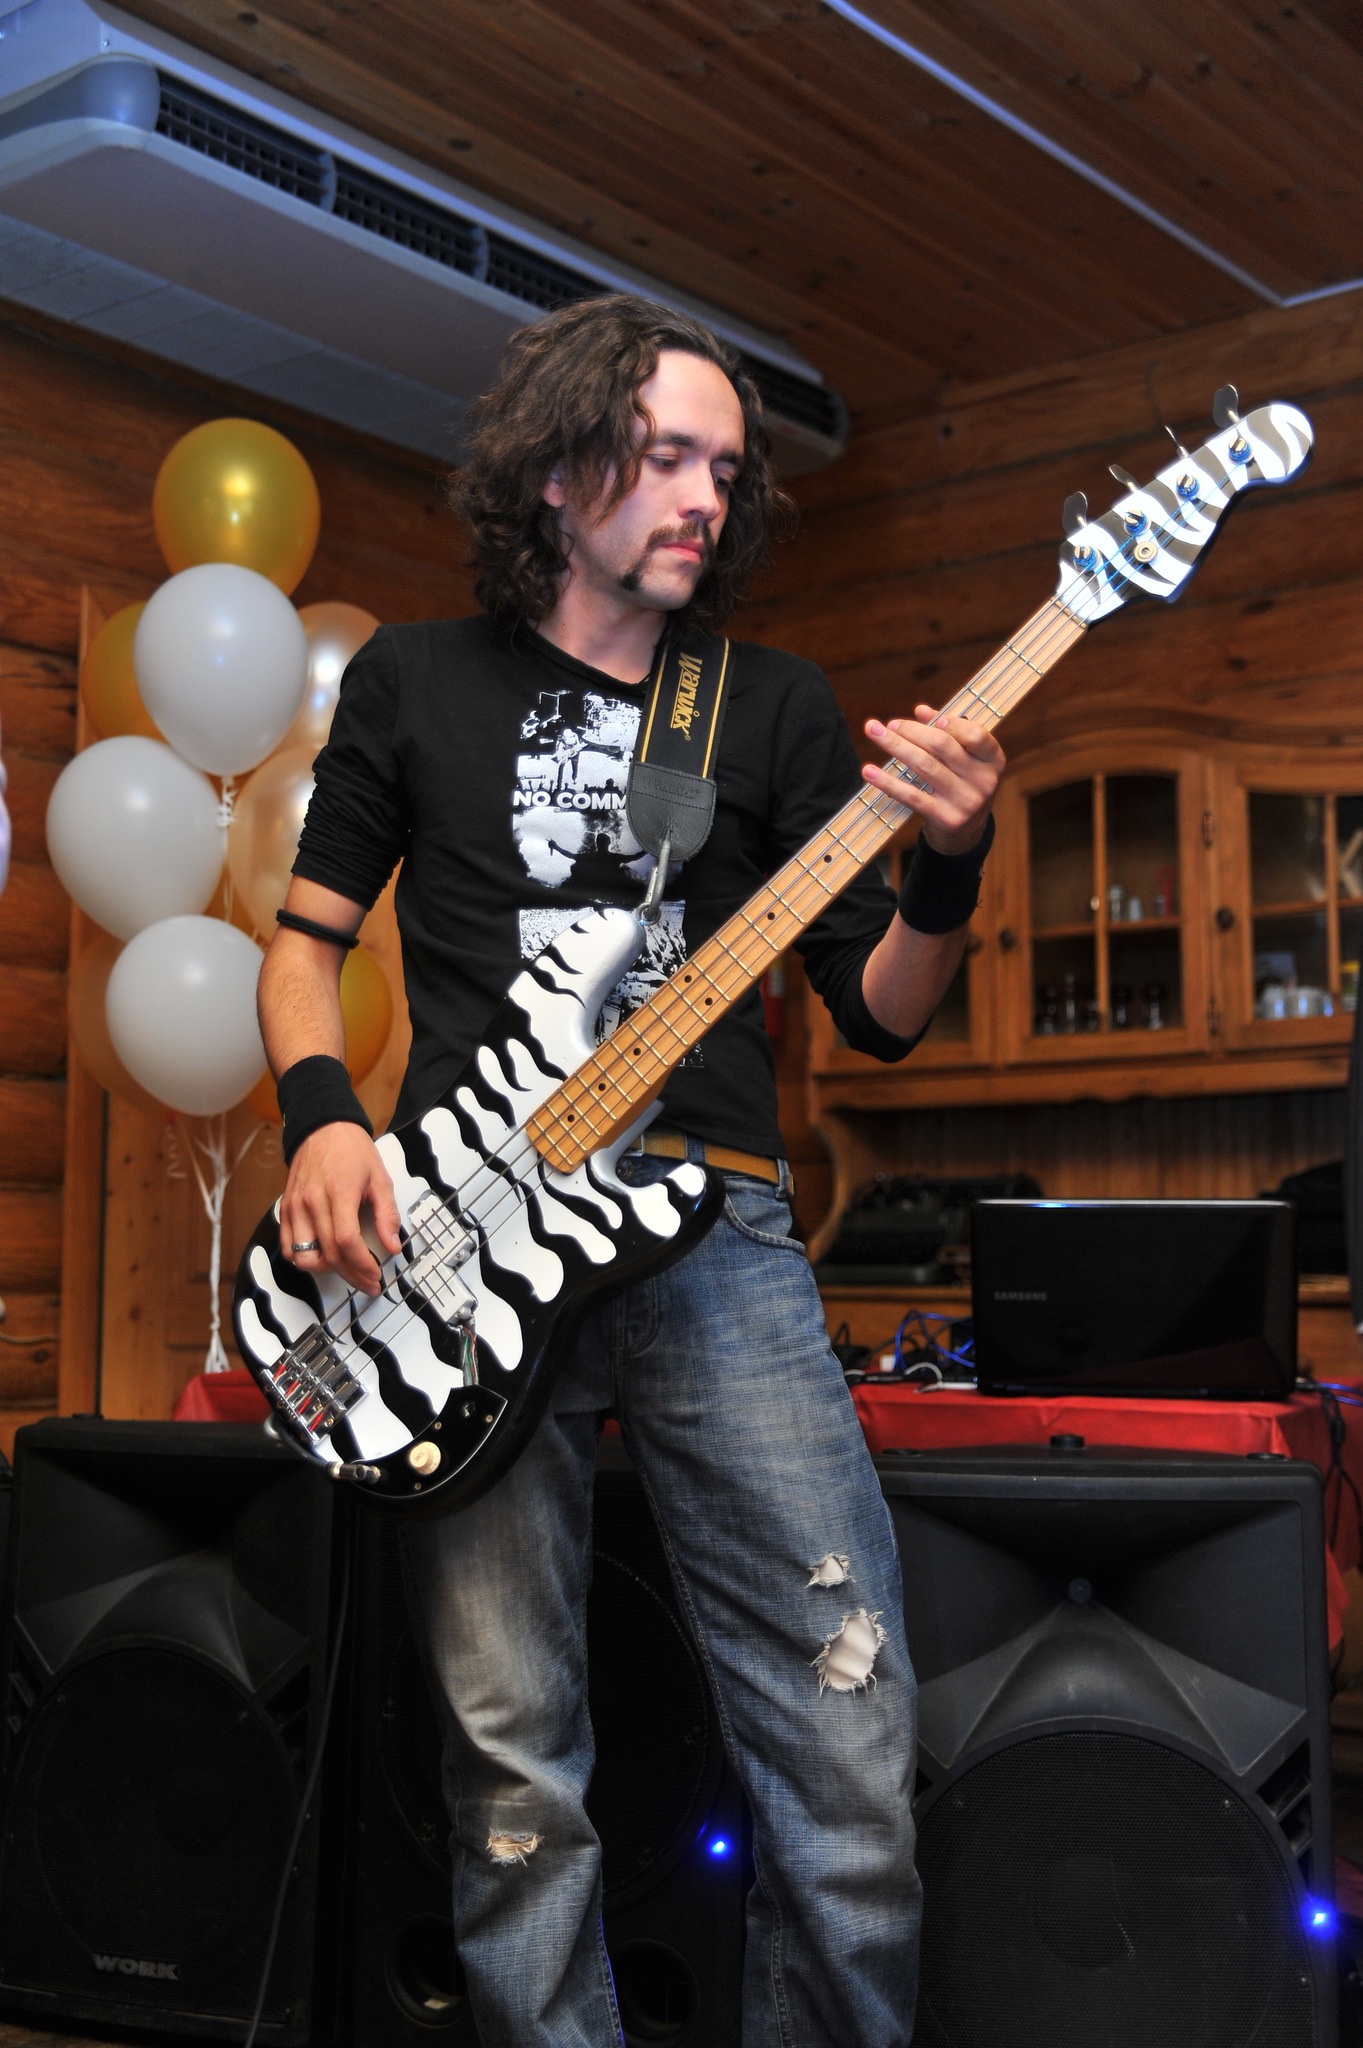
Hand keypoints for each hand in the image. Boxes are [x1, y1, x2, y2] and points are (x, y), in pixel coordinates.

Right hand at [279, 1121, 401, 1296]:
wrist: (323, 1128)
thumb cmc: (352, 1150)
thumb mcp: (380, 1178)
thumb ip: (387, 1214)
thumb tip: (392, 1245)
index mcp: (339, 1192)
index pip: (347, 1241)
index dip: (362, 1264)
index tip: (376, 1274)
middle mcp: (312, 1202)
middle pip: (329, 1254)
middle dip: (351, 1275)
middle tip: (369, 1282)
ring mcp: (296, 1207)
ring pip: (303, 1256)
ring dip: (326, 1270)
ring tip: (346, 1269)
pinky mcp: (286, 1209)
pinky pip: (288, 1246)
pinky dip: (303, 1258)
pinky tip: (323, 1257)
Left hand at [862, 706, 1003, 854]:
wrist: (966, 833)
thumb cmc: (962, 784)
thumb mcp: (966, 760)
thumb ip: (948, 733)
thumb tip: (921, 711)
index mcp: (993, 760)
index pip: (976, 735)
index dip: (951, 722)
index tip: (920, 714)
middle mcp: (984, 781)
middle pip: (943, 746)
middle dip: (911, 731)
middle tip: (889, 724)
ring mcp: (966, 801)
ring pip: (925, 766)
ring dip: (895, 746)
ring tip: (874, 733)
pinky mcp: (946, 819)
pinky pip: (912, 796)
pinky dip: (888, 782)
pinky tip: (869, 771)